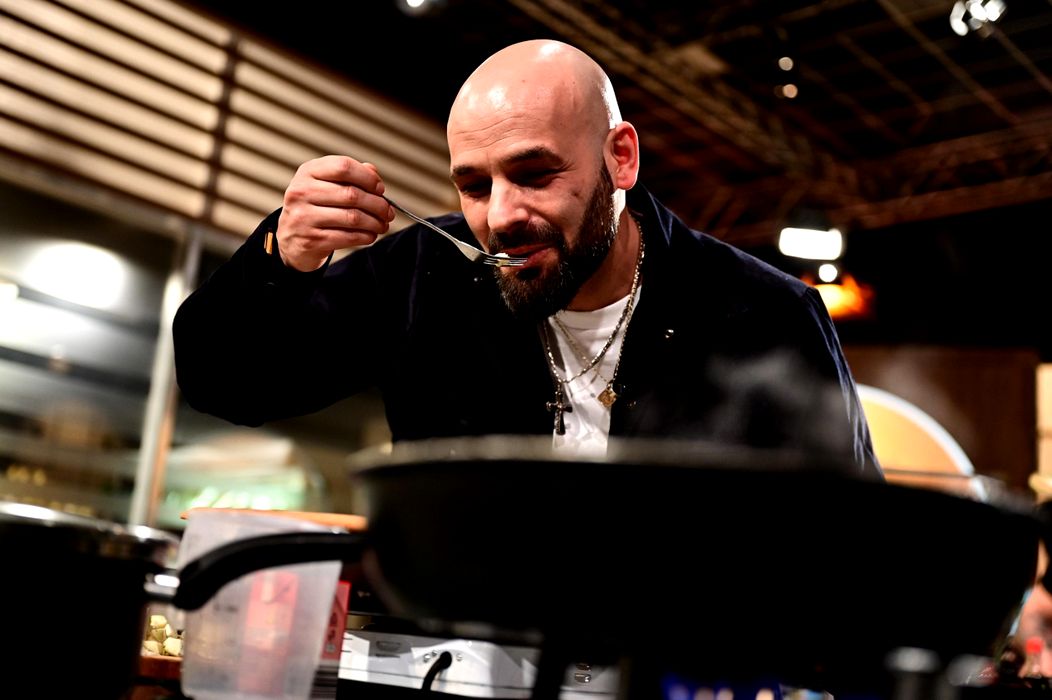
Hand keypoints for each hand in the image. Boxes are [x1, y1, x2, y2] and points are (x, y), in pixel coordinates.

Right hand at [275, 155, 396, 270]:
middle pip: (351, 194)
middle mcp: (302, 192)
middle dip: (377, 204)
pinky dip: (365, 237)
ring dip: (375, 222)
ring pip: (352, 218)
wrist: (291, 237)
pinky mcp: (312, 239)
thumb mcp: (325, 184)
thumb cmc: (315, 207)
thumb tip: (374, 173)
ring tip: (383, 224)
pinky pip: (348, 237)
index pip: (343, 167)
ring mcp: (304, 217)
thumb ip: (349, 175)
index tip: (380, 189)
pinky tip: (371, 235)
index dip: (367, 178)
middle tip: (388, 212)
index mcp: (308, 172)